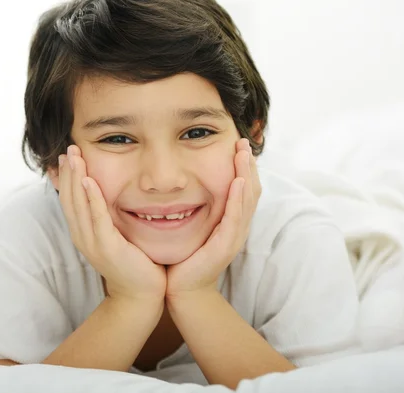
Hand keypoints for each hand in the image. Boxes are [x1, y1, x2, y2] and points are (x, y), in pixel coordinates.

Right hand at [58, 145, 166, 303]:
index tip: (67, 156)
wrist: (142, 296)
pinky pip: (97, 217)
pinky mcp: (107, 247)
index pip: (70, 200)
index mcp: (84, 233)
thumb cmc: (134, 263)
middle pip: (69, 198)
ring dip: (75, 178)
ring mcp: (93, 243)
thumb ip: (110, 217)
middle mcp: (83, 236)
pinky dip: (91, 198)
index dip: (66, 177)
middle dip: (68, 172)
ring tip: (74, 156)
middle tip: (68, 148)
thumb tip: (110, 196)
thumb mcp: (117, 235)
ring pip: (78, 204)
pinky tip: (88, 181)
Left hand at [166, 138, 260, 300]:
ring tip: (244, 154)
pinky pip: (235, 217)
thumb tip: (183, 181)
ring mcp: (234, 236)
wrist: (182, 289)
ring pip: (247, 200)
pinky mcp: (225, 246)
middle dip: (248, 164)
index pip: (243, 188)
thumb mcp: (192, 225)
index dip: (243, 167)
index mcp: (230, 220)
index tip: (237, 144)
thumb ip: (194, 206)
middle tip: (243, 141)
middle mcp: (236, 226)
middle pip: (250, 189)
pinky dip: (238, 198)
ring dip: (246, 175)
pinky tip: (237, 182)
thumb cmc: (184, 256)